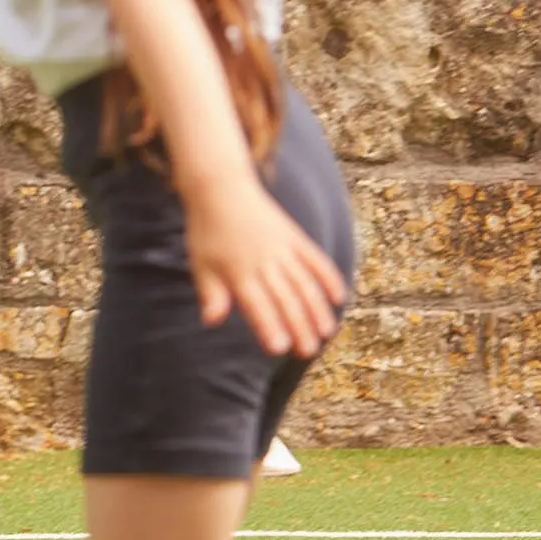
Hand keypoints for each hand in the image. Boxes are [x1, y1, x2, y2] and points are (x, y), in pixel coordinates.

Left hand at [182, 174, 346, 356]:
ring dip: (317, 309)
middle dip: (298, 327)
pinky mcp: (294, 236)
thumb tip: (211, 321)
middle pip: (285, 299)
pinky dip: (329, 277)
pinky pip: (316, 259)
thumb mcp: (201, 263)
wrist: (220, 187)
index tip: (279, 349)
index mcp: (238, 271)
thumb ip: (210, 293)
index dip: (268, 326)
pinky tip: (340, 296)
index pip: (256, 305)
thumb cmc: (207, 231)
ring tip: (327, 333)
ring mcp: (282, 248)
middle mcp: (264, 262)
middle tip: (309, 352)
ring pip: (305, 283)